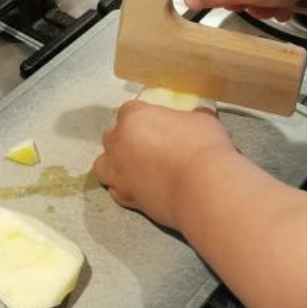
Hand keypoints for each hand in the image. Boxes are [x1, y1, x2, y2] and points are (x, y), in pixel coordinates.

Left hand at [93, 101, 235, 229]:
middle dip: (126, 137)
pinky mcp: (125, 197)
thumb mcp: (203, 120)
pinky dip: (123, 186)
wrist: (204, 189)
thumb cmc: (204, 148)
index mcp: (134, 118)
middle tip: (148, 143)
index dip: (142, 115)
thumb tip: (198, 114)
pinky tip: (139, 186)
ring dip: (114, 162)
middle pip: (112, 134)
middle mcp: (119, 143)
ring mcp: (118, 172)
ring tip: (134, 165)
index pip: (128, 109)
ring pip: (103, 163)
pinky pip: (114, 189)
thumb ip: (192, 115)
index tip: (155, 121)